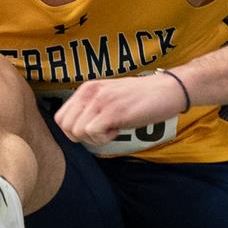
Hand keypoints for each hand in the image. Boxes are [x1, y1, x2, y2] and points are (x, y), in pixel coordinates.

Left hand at [53, 73, 187, 148]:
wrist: (167, 90)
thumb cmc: (140, 97)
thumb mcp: (109, 96)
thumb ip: (91, 107)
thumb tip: (75, 129)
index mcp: (86, 88)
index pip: (60, 118)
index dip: (75, 131)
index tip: (94, 127)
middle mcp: (90, 92)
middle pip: (66, 127)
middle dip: (82, 137)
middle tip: (103, 130)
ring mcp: (101, 101)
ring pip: (77, 132)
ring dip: (95, 138)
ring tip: (113, 128)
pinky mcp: (114, 111)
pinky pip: (93, 133)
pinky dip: (105, 138)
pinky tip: (119, 129)